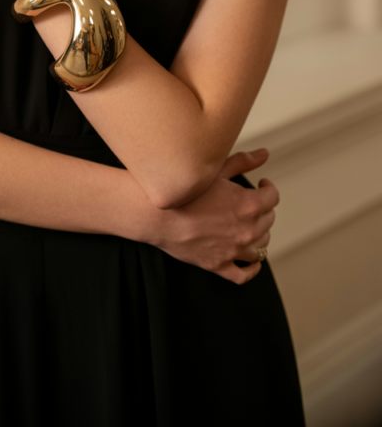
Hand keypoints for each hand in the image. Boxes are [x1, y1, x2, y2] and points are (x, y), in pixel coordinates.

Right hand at [145, 149, 277, 283]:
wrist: (157, 214)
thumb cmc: (184, 191)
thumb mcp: (216, 170)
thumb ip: (244, 161)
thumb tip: (264, 154)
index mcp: (249, 205)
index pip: (273, 198)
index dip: (268, 189)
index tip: (261, 186)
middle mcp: (247, 230)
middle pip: (268, 220)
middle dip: (263, 209)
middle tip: (251, 203)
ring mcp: (234, 250)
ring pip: (261, 246)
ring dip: (259, 234)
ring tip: (249, 225)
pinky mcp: (219, 265)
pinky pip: (244, 274)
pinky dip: (252, 269)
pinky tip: (251, 261)